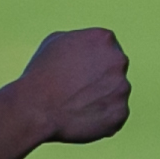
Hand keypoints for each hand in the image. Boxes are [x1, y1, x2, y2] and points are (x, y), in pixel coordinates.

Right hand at [11, 26, 130, 144]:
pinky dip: (102, 119)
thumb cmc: (41, 74)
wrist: (37, 108)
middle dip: (101, 80)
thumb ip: (79, 41)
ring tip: (75, 106)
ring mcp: (123, 88)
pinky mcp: (121, 113)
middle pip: (115, 71)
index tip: (80, 72)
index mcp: (104, 39)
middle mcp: (119, 60)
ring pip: (115, 94)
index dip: (93, 62)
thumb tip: (89, 48)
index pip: (107, 49)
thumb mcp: (56, 42)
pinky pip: (114, 116)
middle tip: (78, 91)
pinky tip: (81, 119)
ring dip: (101, 100)